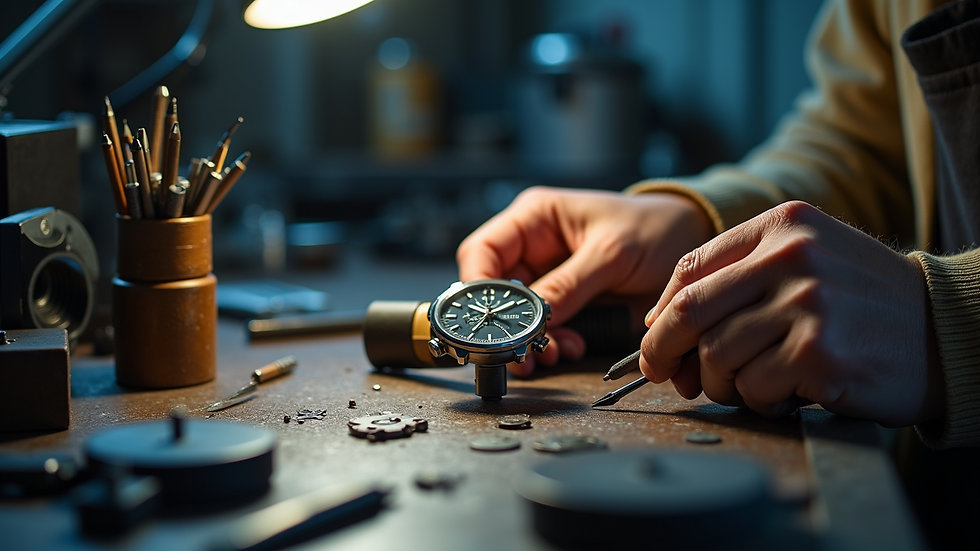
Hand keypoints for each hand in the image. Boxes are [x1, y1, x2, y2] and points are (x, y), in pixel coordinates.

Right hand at [457, 186, 713, 375]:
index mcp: (534, 219)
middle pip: (494, 291)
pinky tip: (568, 348)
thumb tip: (531, 316)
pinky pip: (544, 330)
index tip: (489, 317)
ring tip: (548, 353)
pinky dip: (550, 344)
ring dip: (528, 340)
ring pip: (516, 317)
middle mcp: (533, 249)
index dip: (477, 285)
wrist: (691, 243)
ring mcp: (549, 278)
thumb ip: (570, 283)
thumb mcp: (612, 252)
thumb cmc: (654, 228)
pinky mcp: (567, 305)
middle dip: (505, 323)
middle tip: (520, 348)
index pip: (482, 252)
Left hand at [640, 201, 943, 426]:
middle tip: (664, 373)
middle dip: (663, 350)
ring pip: (716, 355)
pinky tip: (786, 393)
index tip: (656, 336)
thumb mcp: (807, 260)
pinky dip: (759, 400)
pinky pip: (752, 386)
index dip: (662, 310)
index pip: (691, 267)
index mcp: (782, 226)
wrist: (945, 331)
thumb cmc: (862, 302)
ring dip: (720, 383)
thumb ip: (739, 277)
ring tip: (750, 384)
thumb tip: (660, 319)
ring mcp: (806, 302)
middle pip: (690, 311)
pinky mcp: (817, 351)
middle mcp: (791, 256)